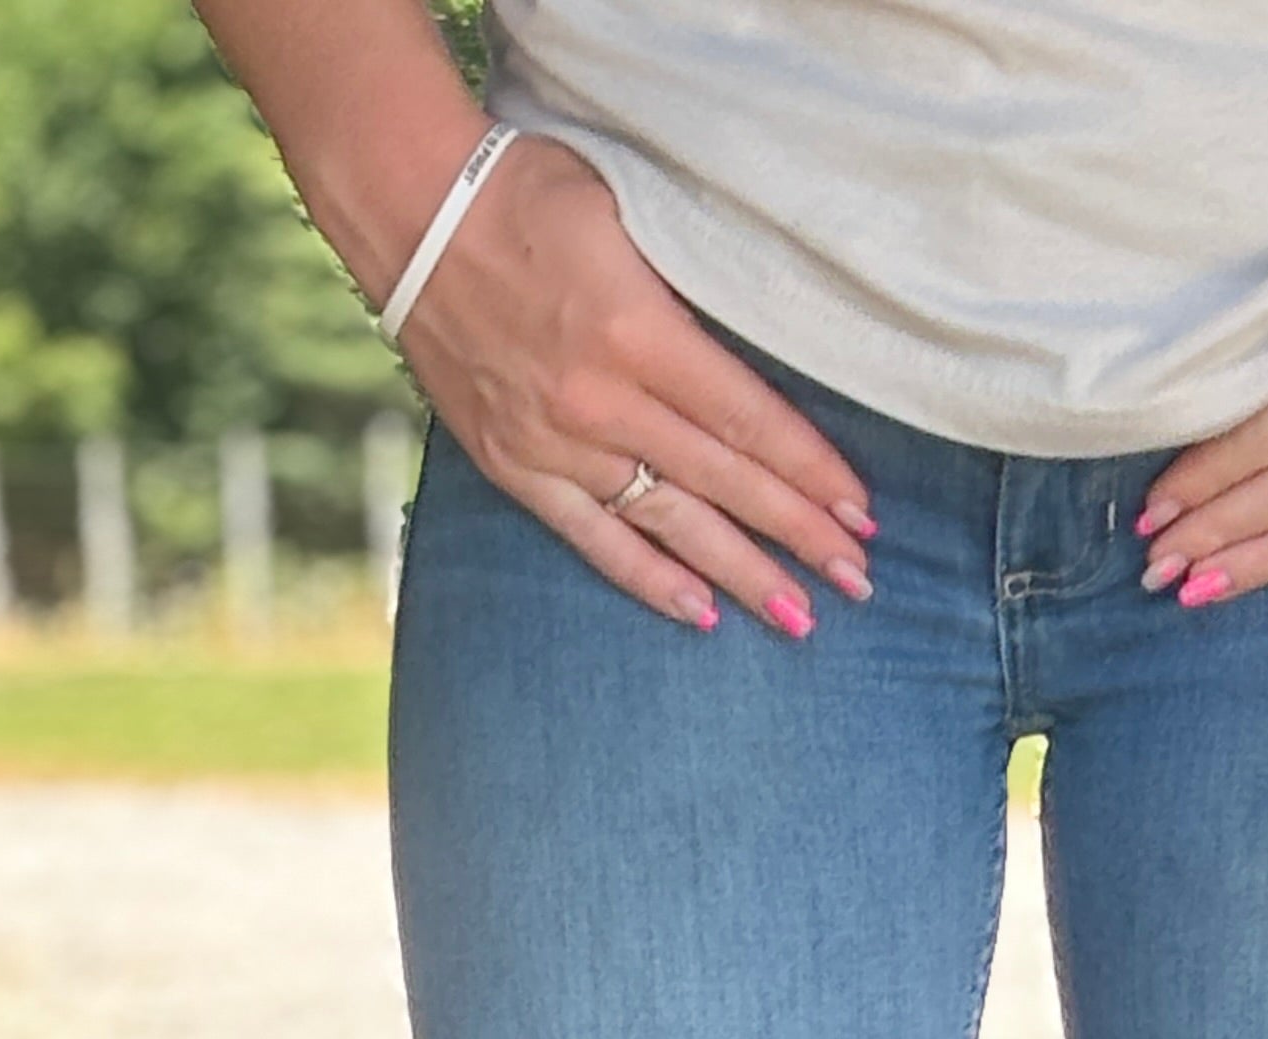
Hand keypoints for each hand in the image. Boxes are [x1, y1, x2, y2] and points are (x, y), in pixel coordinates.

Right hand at [396, 134, 875, 636]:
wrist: (408, 210)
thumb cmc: (525, 192)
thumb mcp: (628, 213)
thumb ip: (691, 285)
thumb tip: (762, 348)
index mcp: (636, 330)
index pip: (746, 419)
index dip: (810, 470)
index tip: (860, 512)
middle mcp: (599, 400)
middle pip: (722, 482)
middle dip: (797, 534)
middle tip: (857, 580)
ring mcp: (554, 442)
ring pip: (667, 522)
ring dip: (739, 573)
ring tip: (798, 617)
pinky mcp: (514, 465)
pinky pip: (593, 539)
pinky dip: (648, 579)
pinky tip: (700, 613)